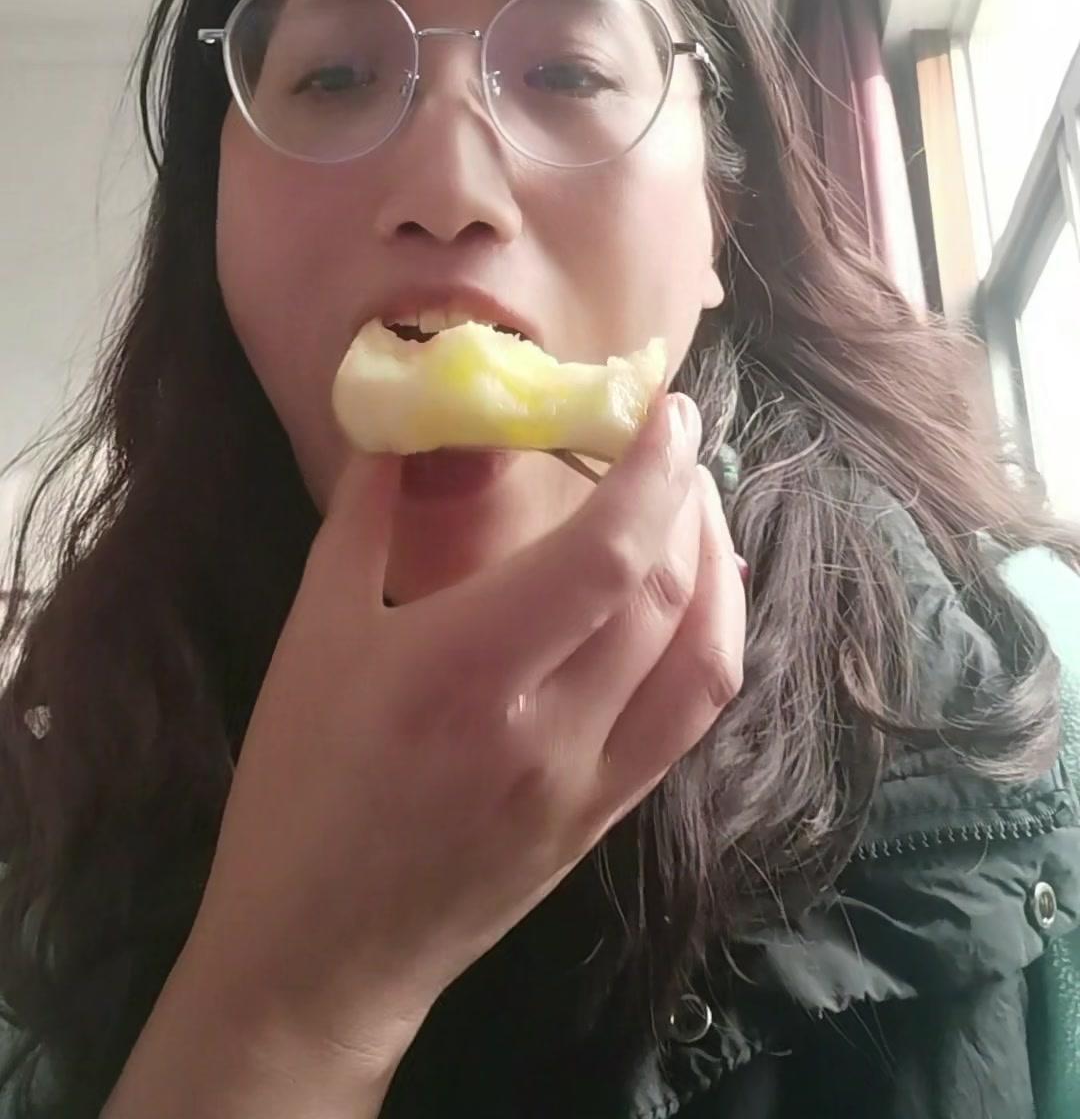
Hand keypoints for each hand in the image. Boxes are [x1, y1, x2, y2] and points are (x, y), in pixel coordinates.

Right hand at [188, 394, 745, 1064]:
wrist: (316, 955)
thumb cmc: (299, 784)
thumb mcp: (312, 632)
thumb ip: (367, 512)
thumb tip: (413, 417)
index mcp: (462, 671)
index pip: (604, 555)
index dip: (651, 471)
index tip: (661, 407)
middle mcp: (545, 728)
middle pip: (663, 593)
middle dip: (687, 496)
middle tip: (673, 436)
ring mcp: (587, 782)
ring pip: (701, 656)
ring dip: (717, 564)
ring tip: (695, 503)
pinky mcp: (605, 819)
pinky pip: (691, 717)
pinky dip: (712, 639)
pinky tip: (695, 595)